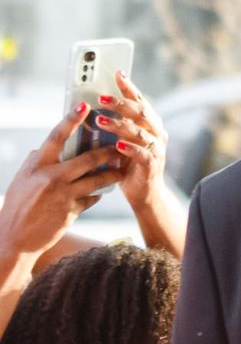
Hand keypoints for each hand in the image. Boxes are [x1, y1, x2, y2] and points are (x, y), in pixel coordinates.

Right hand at [0, 104, 124, 260]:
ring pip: (97, 179)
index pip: (56, 137)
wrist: (15, 237)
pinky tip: (102, 191)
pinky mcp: (72, 210)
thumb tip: (44, 147)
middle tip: (122, 144)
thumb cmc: (17, 205)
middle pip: (88, 158)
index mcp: (37, 165)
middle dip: (108, 151)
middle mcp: (51, 177)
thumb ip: (35, 162)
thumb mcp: (22, 179)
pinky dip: (98, 193)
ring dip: (112, 173)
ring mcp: (63, 194)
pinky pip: (93, 198)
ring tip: (122, 169)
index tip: (85, 106)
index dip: (71, 120)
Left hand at [91, 72, 167, 212]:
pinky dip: (129, 148)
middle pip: (140, 112)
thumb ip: (115, 125)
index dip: (129, 87)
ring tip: (101, 122)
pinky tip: (117, 145)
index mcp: (149, 124)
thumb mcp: (121, 140)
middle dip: (120, 103)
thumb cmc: (129, 165)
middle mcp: (156, 132)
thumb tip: (92, 106)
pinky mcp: (152, 164)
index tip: (117, 73)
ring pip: (139, 131)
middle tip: (100, 98)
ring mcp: (156, 148)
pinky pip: (141, 153)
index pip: (139, 101)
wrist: (145, 194)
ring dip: (120, 125)